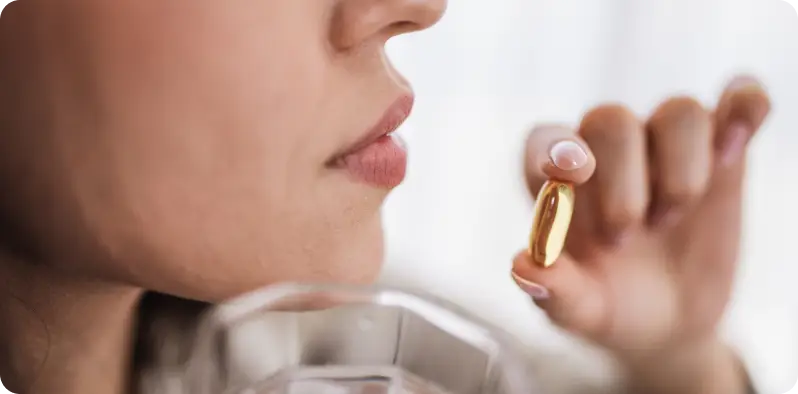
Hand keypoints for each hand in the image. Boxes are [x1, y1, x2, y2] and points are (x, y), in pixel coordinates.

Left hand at [512, 76, 769, 391]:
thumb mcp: (582, 310)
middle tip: (623, 236)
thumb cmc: (611, 306)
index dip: (555, 150)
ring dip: (682, 170)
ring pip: (679, 111)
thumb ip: (554, 290)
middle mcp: (608, 151)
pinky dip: (745, 107)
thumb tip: (524, 264)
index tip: (572, 172)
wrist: (670, 324)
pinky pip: (739, 100)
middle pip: (610, 119)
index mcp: (558, 181)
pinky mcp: (722, 149)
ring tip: (670, 221)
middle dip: (621, 180)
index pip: (545, 141)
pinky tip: (734, 146)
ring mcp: (666, 145)